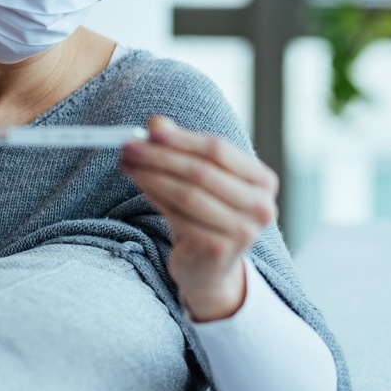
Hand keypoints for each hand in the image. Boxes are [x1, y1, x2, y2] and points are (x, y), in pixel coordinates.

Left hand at [119, 116, 279, 321]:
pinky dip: (155, 198)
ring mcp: (242, 232)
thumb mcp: (198, 178)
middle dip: (160, 157)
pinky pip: (178, 216)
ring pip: (187, 194)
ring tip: (127, 164)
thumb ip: (181, 148)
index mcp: (263, 181)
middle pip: (201, 172)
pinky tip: (139, 186)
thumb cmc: (205, 215)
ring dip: (152, 176)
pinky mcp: (218, 250)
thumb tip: (155, 123)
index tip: (150, 132)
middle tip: (129, 147)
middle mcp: (261, 207)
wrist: (209, 268)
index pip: (219, 151)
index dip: (182, 139)